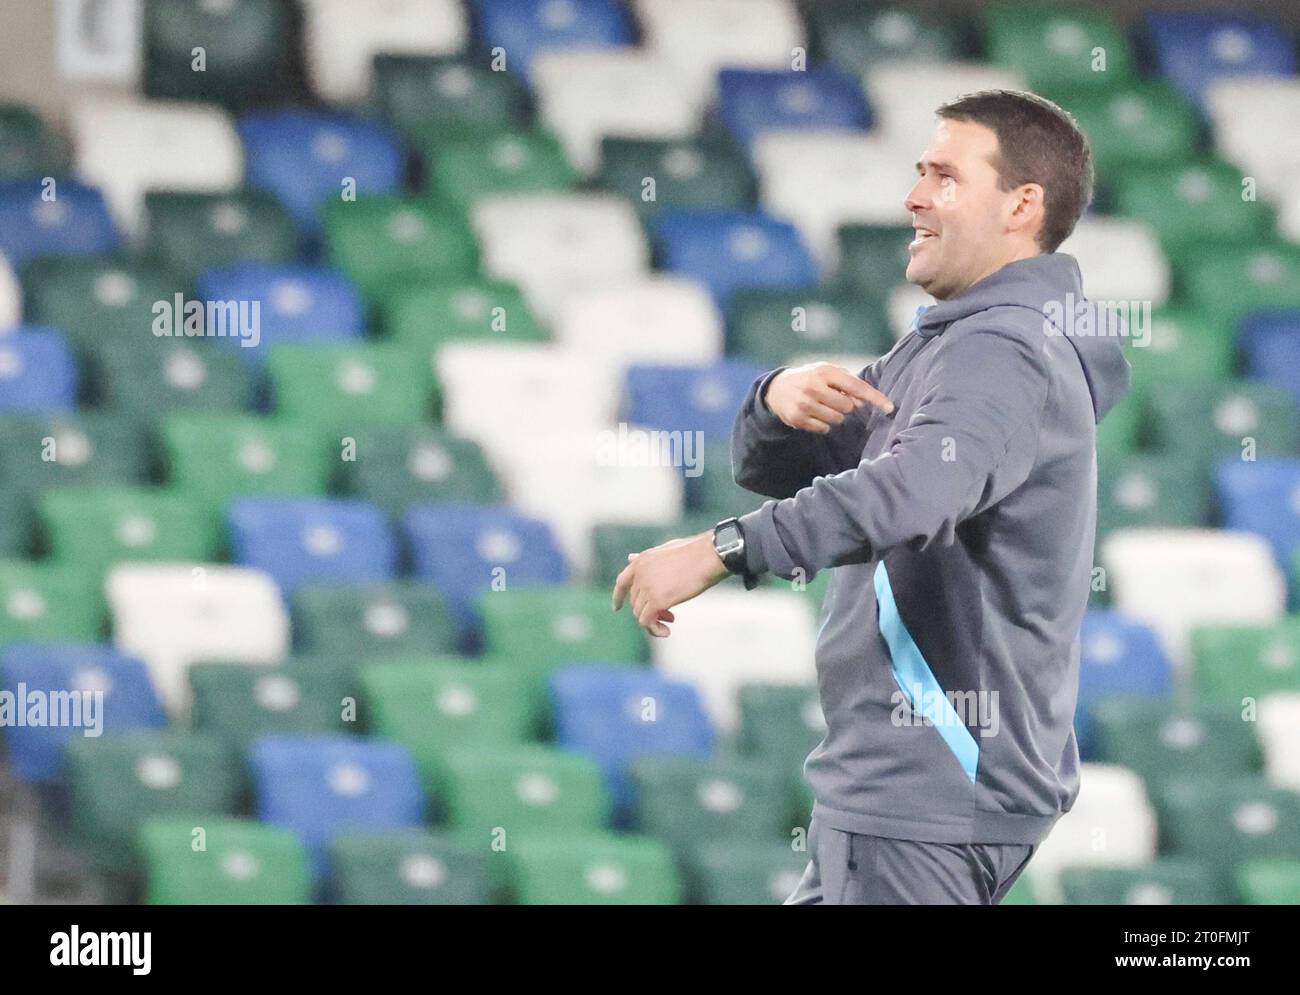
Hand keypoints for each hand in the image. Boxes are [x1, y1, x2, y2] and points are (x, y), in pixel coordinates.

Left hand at [611, 532, 729, 637]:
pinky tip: (666, 632)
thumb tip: (630, 558)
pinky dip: (654, 629)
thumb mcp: (665, 550)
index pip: (622, 582)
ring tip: (671, 620)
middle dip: (649, 610)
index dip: (618, 596)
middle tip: (669, 615)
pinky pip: (647, 621)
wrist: (709, 556)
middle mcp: (640, 574)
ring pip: (640, 613)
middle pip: (635, 601)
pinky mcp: (656, 600)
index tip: (617, 608)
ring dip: (654, 620)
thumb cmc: (694, 552)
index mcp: (641, 561)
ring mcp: (647, 587)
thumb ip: (647, 559)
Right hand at [765, 362, 893, 433]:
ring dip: (835, 415)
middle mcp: (814, 387)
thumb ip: (847, 383)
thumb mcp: (827, 372)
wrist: (776, 388)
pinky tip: (814, 414)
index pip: (856, 386)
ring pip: (837, 419)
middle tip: (833, 399)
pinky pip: (824, 429)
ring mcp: (805, 404)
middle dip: (845, 406)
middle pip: (848, 407)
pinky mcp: (798, 419)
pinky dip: (824, 424)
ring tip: (822, 406)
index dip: (874, 397)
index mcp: (825, 372)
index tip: (890, 408)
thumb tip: (862, 402)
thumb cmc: (810, 378)